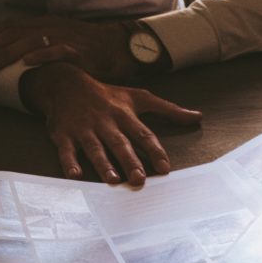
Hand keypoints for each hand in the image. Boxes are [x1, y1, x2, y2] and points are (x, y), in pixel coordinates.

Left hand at [0, 15, 137, 79]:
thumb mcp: (56, 40)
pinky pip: (57, 51)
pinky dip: (41, 55)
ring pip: (29, 41)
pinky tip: (26, 62)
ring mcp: (63, 38)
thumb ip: (36, 44)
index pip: (8, 26)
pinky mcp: (78, 51)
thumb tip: (11, 56)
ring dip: (7, 53)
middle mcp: (49, 27)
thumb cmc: (86, 48)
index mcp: (42, 24)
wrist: (116, 48)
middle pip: (12, 34)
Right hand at [20, 63, 201, 184]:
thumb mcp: (139, 97)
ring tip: (112, 180)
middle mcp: (105, 122)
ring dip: (103, 164)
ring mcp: (84, 129)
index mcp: (124, 115)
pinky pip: (66, 150)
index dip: (154, 151)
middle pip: (120, 143)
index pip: (143, 135)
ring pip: (95, 148)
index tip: (165, 168)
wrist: (65, 83)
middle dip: (130, 161)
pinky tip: (74, 175)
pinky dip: (69, 162)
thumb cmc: (107, 95)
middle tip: (139, 179)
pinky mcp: (63, 134)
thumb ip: (168, 110)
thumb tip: (198, 116)